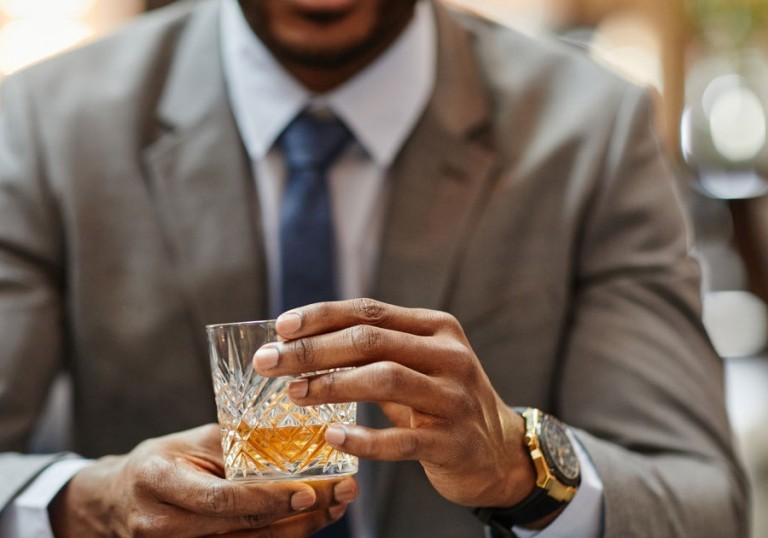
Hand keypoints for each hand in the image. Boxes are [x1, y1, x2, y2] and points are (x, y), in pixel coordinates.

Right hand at [48, 424, 357, 536]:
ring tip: (334, 508)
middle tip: (341, 496)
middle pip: (241, 529)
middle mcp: (161, 524)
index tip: (310, 490)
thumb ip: (234, 441)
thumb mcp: (187, 442)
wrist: (115, 502)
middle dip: (298, 515)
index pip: (221, 498)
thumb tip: (293, 434)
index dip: (268, 498)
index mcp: (158, 481)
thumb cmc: (157, 464)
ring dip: (297, 531)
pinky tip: (305, 523)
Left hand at [252, 299, 534, 508]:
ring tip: (294, 394)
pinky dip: (363, 439)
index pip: (369, 311)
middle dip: (312, 349)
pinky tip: (332, 437)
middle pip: (370, 340)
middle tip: (269, 362)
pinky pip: (402, 439)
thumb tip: (297, 341)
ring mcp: (454, 398)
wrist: (500, 453)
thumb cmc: (440, 402)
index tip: (280, 327)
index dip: (321, 316)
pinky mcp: (453, 442)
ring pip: (385, 379)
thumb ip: (371, 350)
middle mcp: (449, 356)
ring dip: (331, 385)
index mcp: (436, 328)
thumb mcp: (415, 365)